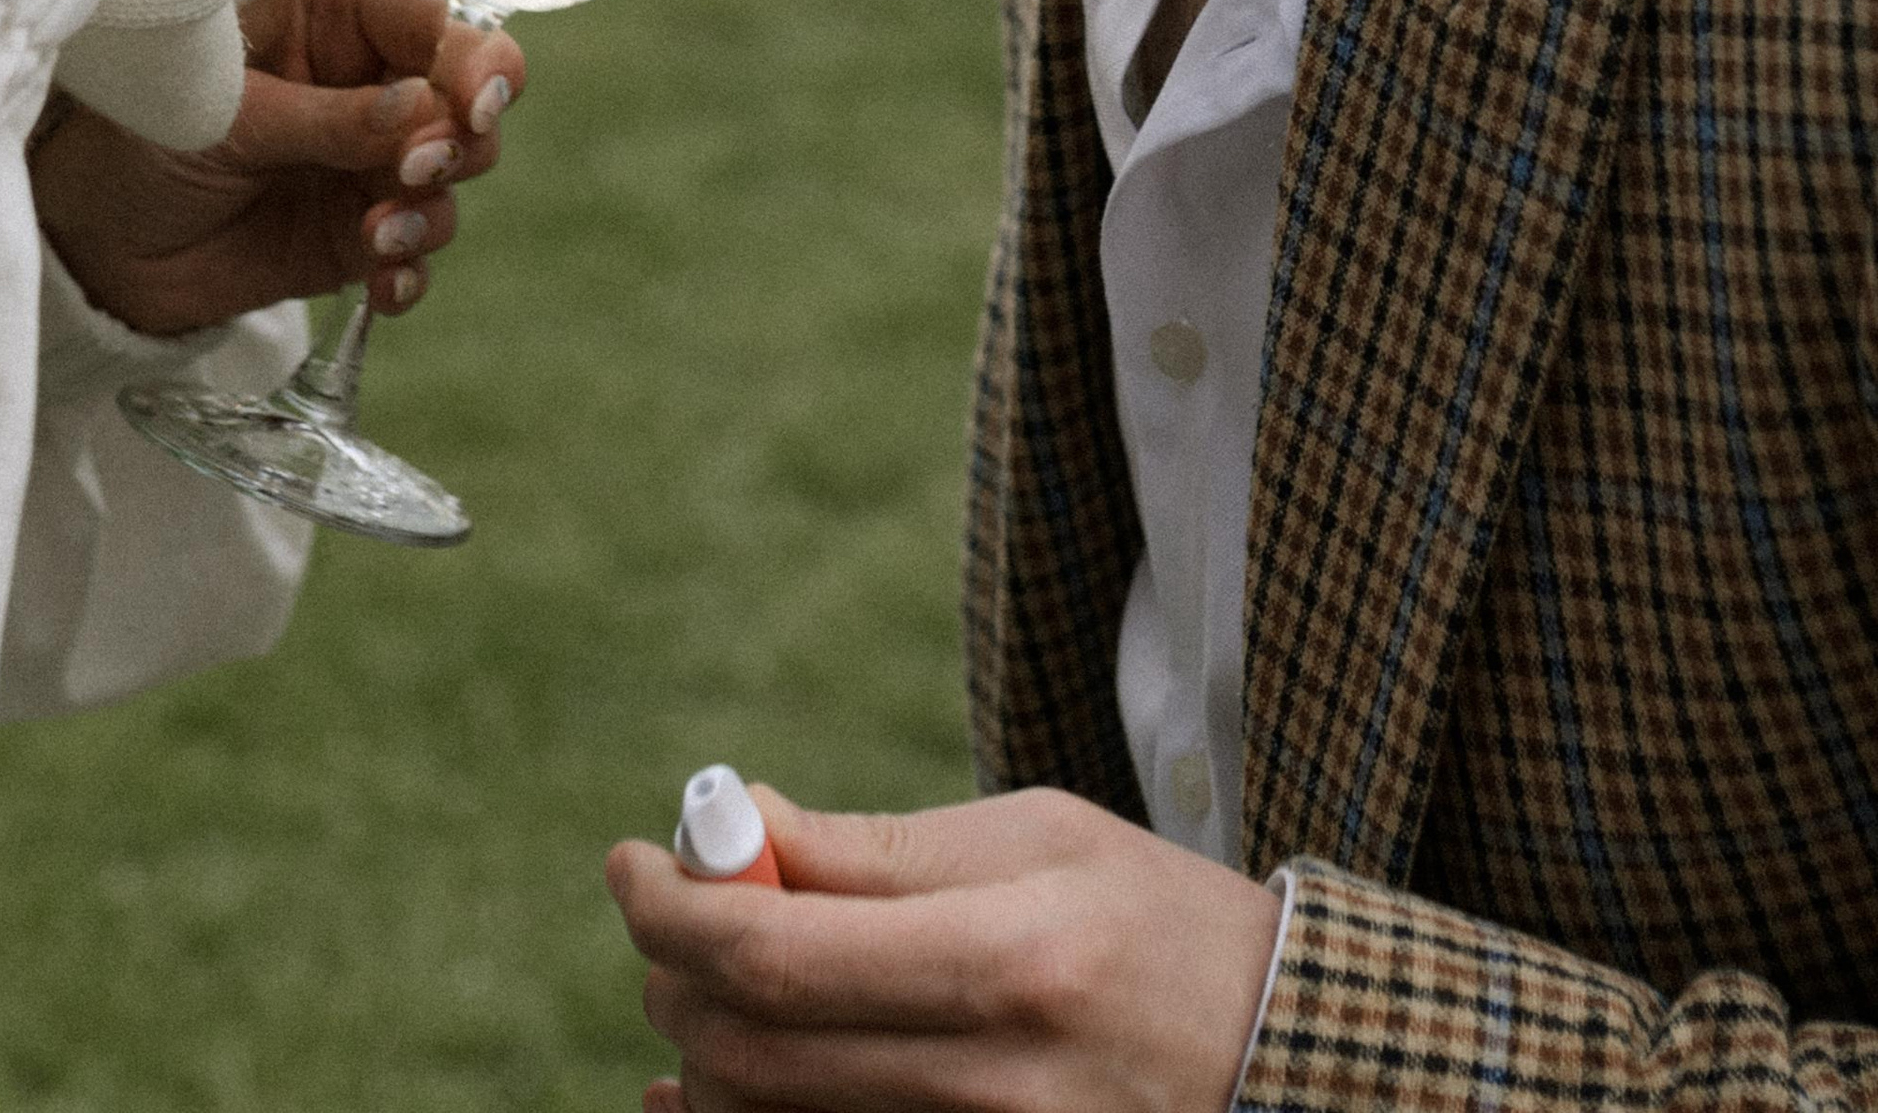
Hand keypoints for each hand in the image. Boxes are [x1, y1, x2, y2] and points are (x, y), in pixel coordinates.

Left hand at [29, 0, 526, 334]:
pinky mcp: (358, 235)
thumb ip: (327, 118)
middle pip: (469, 101)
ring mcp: (369, 163)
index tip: (473, 109)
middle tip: (409, 172)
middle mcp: (368, 84)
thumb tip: (423, 108)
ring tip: (376, 234)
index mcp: (335, 19)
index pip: (435, 24)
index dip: (472, 61)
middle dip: (459, 141)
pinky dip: (411, 271)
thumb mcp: (228, 119)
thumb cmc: (142, 140)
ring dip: (430, 210)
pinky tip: (382, 283)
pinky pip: (419, 252)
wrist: (94, 244)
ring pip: (456, 179)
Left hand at [607, 784, 1280, 1112]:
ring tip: (708, 984)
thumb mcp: (1032, 840)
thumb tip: (731, 825)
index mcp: (1009, 957)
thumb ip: (875, 851)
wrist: (1278, 1054)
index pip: (774, 951)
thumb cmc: (1148, 920)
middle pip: (751, 1049)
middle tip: (664, 912)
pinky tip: (723, 1080)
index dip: (670, 905)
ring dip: (702, 1047)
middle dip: (671, 971)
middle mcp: (991, 1083)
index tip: (631, 863)